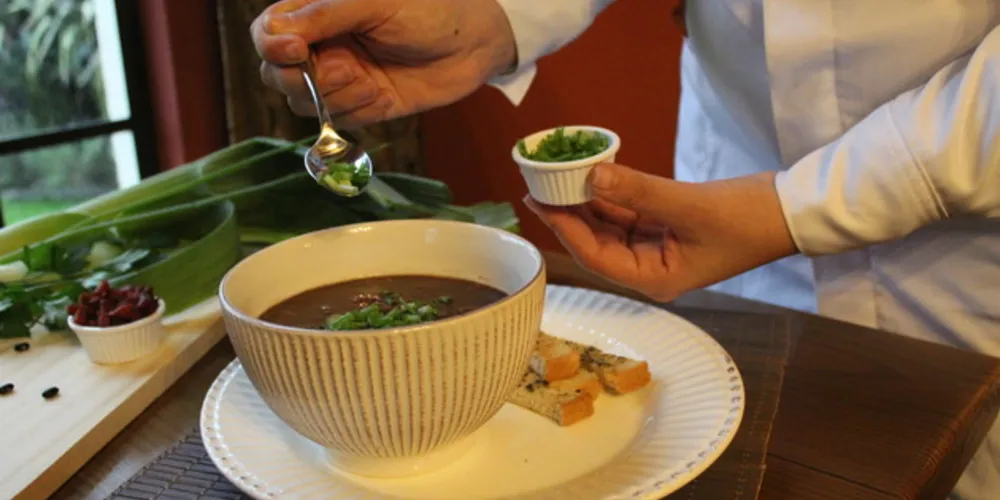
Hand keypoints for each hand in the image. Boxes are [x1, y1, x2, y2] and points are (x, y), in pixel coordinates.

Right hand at [251, 0, 516, 128]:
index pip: (267, 33)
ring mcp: (340, 78)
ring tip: (369, 80)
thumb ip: (324, 15)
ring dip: (335, 96)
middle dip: (302, 80)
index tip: (296, 50)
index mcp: (317, 12)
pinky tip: (382, 95)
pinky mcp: (363, 106)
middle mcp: (322, 47)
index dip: (271, 45)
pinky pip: (338, 121)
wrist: (474, 43)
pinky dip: (357, 112)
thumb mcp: (373, 2)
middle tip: (344, 69)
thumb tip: (278, 35)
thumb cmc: (429, 8)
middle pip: (275, 74)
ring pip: (303, 104)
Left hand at [525, 164, 797, 301]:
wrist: (791, 210)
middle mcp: (651, 269)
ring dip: (586, 204)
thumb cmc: (747, 218)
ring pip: (610, 227)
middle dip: (568, 216)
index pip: (595, 256)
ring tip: (554, 179)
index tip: (538, 202)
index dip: (565, 229)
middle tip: (536, 186)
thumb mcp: (689, 205)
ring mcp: (658, 250)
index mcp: (655, 279)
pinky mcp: (666, 229)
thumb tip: (592, 175)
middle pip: (596, 243)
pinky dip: (610, 196)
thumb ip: (637, 191)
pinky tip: (590, 177)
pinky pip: (628, 214)